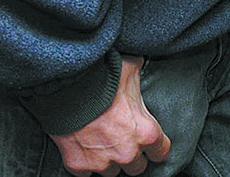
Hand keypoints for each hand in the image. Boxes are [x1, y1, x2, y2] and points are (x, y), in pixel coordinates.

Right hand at [49, 57, 169, 176]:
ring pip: (112, 172)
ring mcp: (102, 162)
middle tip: (123, 140)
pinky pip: (86, 173)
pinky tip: (85, 146)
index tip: (149, 143)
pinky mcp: (79, 166)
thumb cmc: (104, 78)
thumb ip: (140, 78)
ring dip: (109, 160)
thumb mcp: (132, 71)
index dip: (155, 147)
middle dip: (132, 155)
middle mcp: (127, 153)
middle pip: (137, 168)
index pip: (161, 152)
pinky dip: (86, 162)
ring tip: (103, 142)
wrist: (68, 88)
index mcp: (146, 132)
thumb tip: (143, 64)